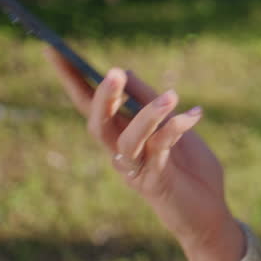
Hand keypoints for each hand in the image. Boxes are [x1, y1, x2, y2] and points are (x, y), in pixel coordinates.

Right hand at [47, 48, 244, 260]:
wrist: (209, 213)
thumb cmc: (188, 168)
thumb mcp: (171, 124)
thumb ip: (147, 101)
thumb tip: (123, 70)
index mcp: (119, 135)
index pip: (87, 103)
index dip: (70, 78)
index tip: (52, 48)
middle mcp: (119, 153)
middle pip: (98, 124)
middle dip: (103, 98)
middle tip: (113, 73)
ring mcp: (135, 170)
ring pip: (129, 139)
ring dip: (149, 115)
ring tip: (171, 96)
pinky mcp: (155, 183)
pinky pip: (161, 150)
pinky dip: (177, 129)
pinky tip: (195, 115)